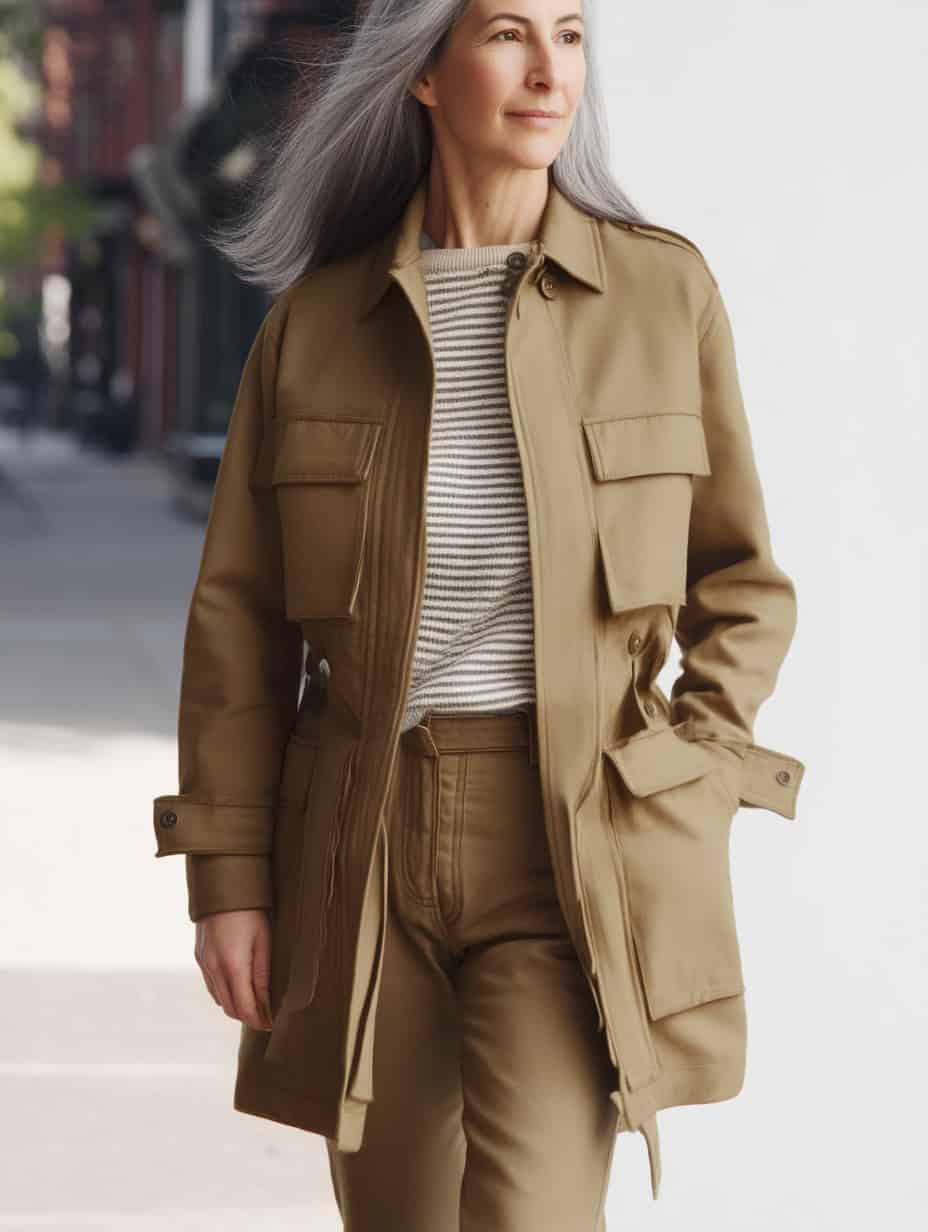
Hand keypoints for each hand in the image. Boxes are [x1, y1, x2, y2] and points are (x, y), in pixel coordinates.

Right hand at [194, 909, 273, 1031]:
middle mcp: (213, 968)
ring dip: (234, 1005)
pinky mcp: (199, 956)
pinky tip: (237, 985)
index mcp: (232, 966)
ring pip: (218, 998)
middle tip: (265, 1015)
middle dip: (247, 1016)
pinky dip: (224, 992)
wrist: (221, 885)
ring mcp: (203, 963)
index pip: (243, 1008)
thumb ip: (263, 975)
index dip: (258, 1020)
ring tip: (254, 1001)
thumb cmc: (250, 911)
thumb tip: (267, 1003)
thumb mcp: (264, 940)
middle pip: (229, 1008)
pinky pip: (210, 984)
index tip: (271, 1024)